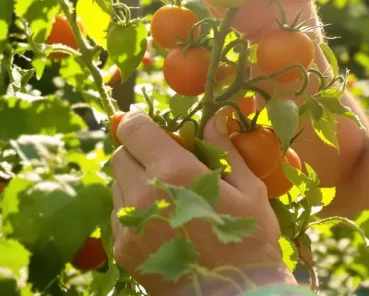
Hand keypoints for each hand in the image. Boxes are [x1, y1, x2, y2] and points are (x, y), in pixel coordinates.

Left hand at [110, 111, 292, 293]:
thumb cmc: (250, 241)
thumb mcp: (249, 190)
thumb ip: (224, 150)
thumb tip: (215, 117)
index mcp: (174, 172)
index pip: (133, 129)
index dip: (140, 123)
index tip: (154, 129)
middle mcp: (143, 195)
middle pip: (120, 155)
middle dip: (139, 152)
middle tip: (167, 164)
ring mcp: (129, 225)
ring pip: (117, 185)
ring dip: (135, 182)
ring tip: (168, 198)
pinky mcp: (123, 250)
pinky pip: (119, 215)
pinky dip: (134, 210)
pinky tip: (163, 222)